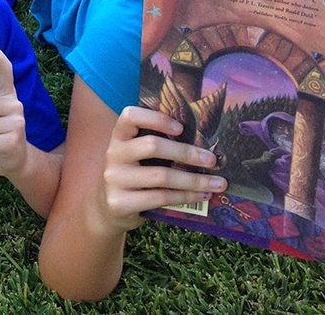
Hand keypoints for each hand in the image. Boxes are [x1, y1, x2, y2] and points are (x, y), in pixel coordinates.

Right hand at [96, 107, 226, 231]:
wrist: (107, 208)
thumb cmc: (133, 175)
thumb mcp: (136, 156)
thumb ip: (156, 145)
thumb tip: (204, 143)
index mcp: (119, 137)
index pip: (130, 116)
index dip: (156, 118)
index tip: (181, 128)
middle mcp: (113, 154)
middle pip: (152, 146)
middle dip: (187, 153)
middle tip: (212, 160)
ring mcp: (114, 179)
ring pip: (161, 175)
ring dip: (194, 180)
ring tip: (218, 183)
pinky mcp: (119, 202)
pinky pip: (160, 197)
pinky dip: (185, 196)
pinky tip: (201, 195)